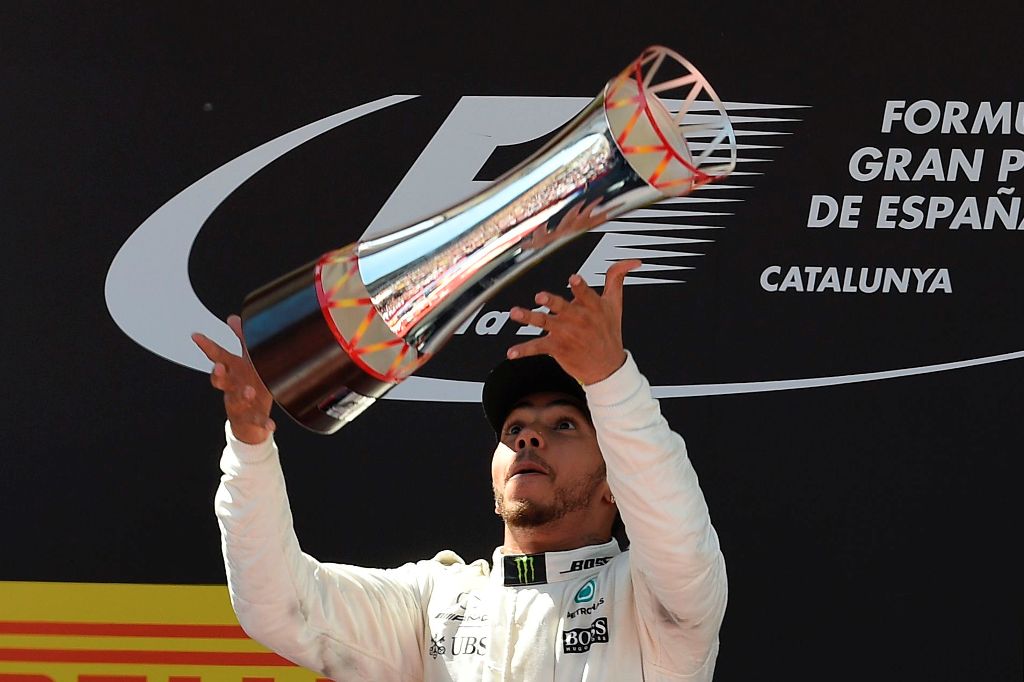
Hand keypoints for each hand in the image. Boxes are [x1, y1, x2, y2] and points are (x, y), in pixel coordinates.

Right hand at [192, 315, 275, 444]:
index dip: (207, 346)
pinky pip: (258, 421)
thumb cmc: (249, 386)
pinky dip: (264, 423)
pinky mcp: (252, 419)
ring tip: (249, 391)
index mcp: (233, 372)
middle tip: (219, 367)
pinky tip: (272, 425)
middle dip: (218, 374)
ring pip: (237, 400)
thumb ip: (242, 340)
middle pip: (221, 381)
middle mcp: (233, 388)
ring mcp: (241, 404)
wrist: (251, 423)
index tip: (196, 335)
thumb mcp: (247, 362)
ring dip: (242, 396)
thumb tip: (233, 317)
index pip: (218, 357)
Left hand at [506, 259, 641, 384]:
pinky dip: (523, 350)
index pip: (586, 295)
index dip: (580, 287)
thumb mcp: (616, 304)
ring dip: (529, 317)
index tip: (574, 279)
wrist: (606, 368)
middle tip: (541, 296)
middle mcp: (578, 319)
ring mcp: (565, 333)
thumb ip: (617, 278)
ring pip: (544, 322)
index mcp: (592, 307)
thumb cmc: (608, 332)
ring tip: (516, 313)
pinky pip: (537, 347)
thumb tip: (633, 261)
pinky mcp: (556, 347)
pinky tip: (511, 353)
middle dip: (552, 302)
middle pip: (563, 307)